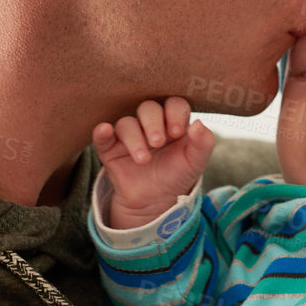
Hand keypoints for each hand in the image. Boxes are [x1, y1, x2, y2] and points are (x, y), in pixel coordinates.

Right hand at [93, 96, 216, 227]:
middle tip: (158, 142)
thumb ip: (204, 143)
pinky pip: (102, 136)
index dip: (174, 113)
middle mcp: (150, 124)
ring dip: (134, 139)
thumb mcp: (196, 162)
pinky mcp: (110, 148)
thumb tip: (198, 124)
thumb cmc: (177, 175)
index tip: (177, 132)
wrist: (156, 201)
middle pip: (148, 108)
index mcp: (173, 121)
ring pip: (126, 123)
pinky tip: (105, 131)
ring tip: (143, 160)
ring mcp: (129, 135)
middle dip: (153, 123)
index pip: (174, 104)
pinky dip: (101, 132)